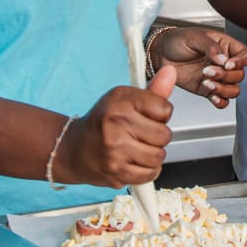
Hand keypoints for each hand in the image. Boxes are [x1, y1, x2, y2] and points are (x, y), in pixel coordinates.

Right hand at [64, 66, 176, 186]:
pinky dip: (147, 170)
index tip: (147, 116)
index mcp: (120, 101)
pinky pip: (150, 174)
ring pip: (159, 156)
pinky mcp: (116, 172)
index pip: (164, 109)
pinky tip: (134, 161)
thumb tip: (172, 72)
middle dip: (158, 136)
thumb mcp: (125, 99)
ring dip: (153, 155)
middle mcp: (116, 124)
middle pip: (164, 135)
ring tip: (137, 148)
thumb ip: (153, 90)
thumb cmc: (103, 122)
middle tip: (141, 134)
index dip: (160, 115)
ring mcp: (115, 150)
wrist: (74, 150)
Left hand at [155, 27, 246, 108]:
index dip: (241, 61)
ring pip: (233, 89)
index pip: (245, 55)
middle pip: (240, 75)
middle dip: (226, 75)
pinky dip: (220, 101)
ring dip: (223, 89)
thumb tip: (223, 58)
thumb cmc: (177, 40)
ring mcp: (216, 77)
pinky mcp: (207, 90)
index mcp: (225, 46)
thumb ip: (210, 46)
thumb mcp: (194, 37)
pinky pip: (222, 100)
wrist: (159, 54)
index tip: (228, 63)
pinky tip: (213, 97)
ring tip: (207, 83)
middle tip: (208, 70)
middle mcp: (223, 63)